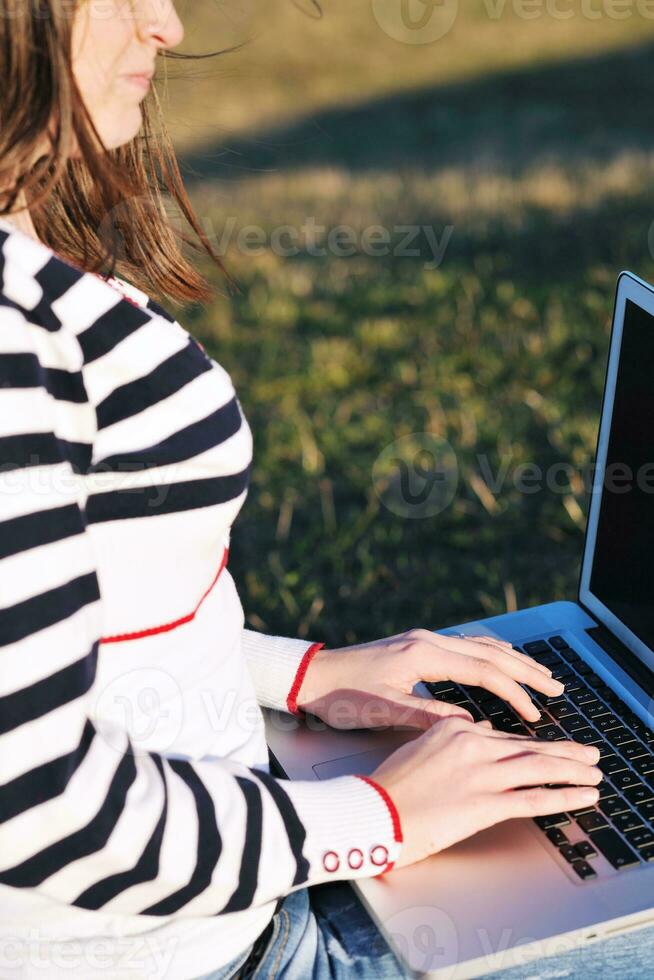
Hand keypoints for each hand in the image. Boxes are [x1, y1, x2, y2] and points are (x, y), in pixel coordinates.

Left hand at [297, 628, 562, 729]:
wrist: (309, 676)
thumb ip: (427, 717)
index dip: (514, 694)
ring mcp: (422, 639)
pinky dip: (490, 654)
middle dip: (526, 672)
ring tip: (541, 675)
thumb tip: (470, 727)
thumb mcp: (384, 711)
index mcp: (423, 654)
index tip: (535, 715)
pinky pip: (465, 645)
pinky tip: (501, 661)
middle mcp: (428, 640)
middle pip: (490, 653)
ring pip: (480, 646)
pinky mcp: (416, 645)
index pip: (483, 672)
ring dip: (512, 661)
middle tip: (557, 688)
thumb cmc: (341, 696)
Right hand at [371, 718, 601, 867]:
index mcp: (454, 728)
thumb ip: (452, 740)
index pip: (505, 737)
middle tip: (589, 754)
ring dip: (573, 771)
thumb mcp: (420, 748)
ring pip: (539, 768)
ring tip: (594, 772)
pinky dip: (564, 797)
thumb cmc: (389, 786)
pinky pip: (534, 799)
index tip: (554, 749)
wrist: (373, 811)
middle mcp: (472, 744)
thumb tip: (482, 733)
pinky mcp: (484, 803)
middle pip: (529, 747)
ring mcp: (480, 774)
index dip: (534, 745)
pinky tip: (583, 796)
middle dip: (565, 752)